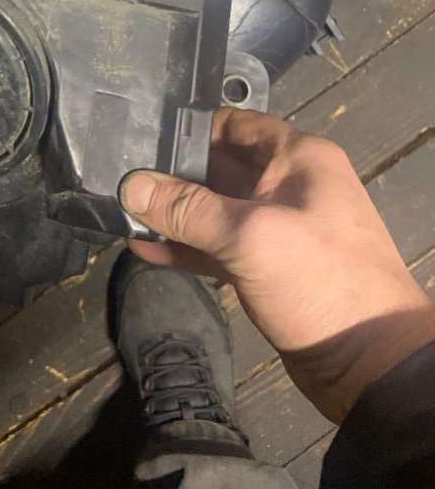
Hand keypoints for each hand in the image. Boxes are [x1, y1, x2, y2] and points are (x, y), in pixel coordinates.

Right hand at [119, 107, 434, 421]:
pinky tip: (146, 250)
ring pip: (215, 209)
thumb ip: (186, 209)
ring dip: (173, 214)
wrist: (370, 364)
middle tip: (118, 175)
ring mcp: (277, 228)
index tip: (140, 133)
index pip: (234, 124)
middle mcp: (288, 185)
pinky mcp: (266, 267)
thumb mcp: (248, 236)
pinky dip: (186, 247)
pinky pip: (217, 246)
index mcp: (298, 158)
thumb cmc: (318, 280)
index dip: (188, 126)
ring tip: (122, 213)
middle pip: (219, 166)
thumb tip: (129, 186)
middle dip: (171, 172)